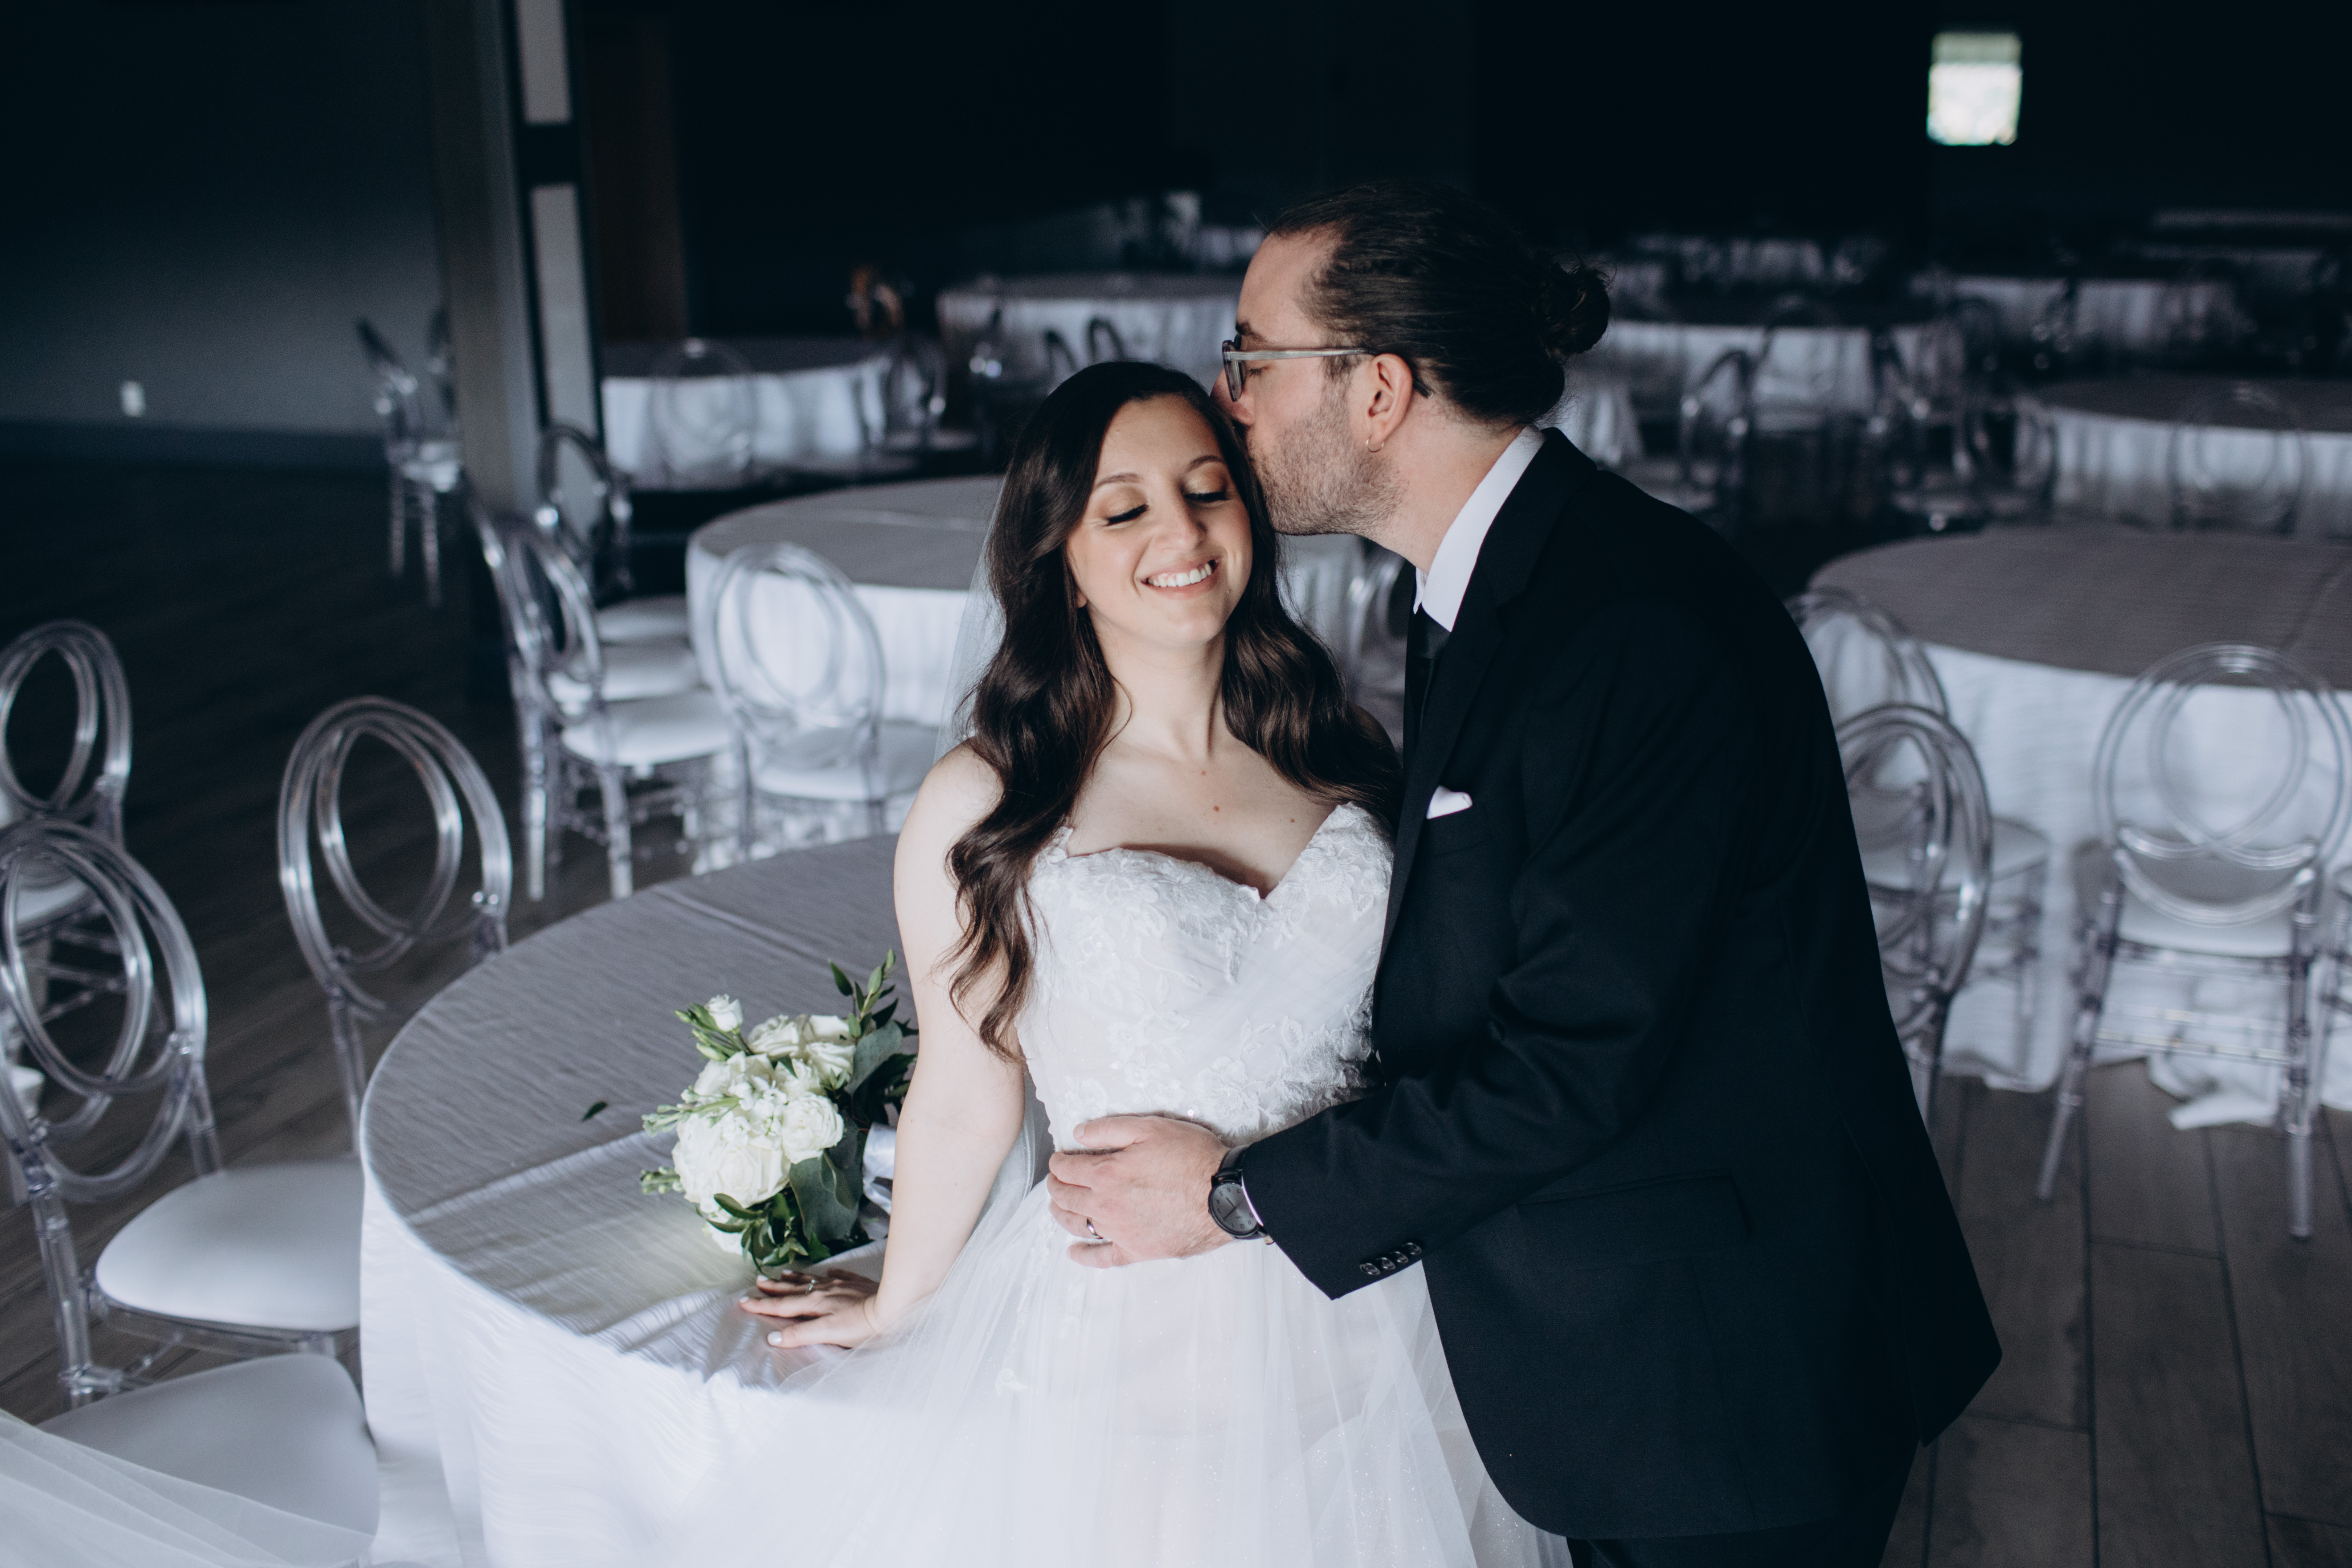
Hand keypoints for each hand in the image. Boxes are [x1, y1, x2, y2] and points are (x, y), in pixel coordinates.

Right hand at [738, 1269, 886, 1349]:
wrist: (894, 1309)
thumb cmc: (862, 1327)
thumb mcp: (828, 1333)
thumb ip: (802, 1335)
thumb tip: (773, 1338)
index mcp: (816, 1304)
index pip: (783, 1306)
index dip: (762, 1305)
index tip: (743, 1302)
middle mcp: (825, 1291)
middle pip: (794, 1289)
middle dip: (774, 1287)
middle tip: (757, 1280)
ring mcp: (842, 1286)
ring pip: (813, 1280)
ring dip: (795, 1278)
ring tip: (782, 1273)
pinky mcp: (858, 1284)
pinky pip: (839, 1276)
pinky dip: (829, 1274)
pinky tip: (828, 1272)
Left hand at [1045, 1115, 1229, 1267]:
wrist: (1225, 1195)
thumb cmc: (1192, 1157)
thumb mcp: (1151, 1127)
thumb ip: (1110, 1129)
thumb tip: (1079, 1133)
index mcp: (1107, 1174)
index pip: (1068, 1168)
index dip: (1059, 1161)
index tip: (1059, 1158)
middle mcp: (1107, 1206)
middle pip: (1067, 1198)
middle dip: (1056, 1186)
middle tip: (1055, 1180)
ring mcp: (1120, 1232)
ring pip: (1077, 1226)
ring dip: (1061, 1215)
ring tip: (1057, 1207)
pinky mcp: (1137, 1250)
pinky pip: (1103, 1258)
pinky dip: (1084, 1256)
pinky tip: (1074, 1252)